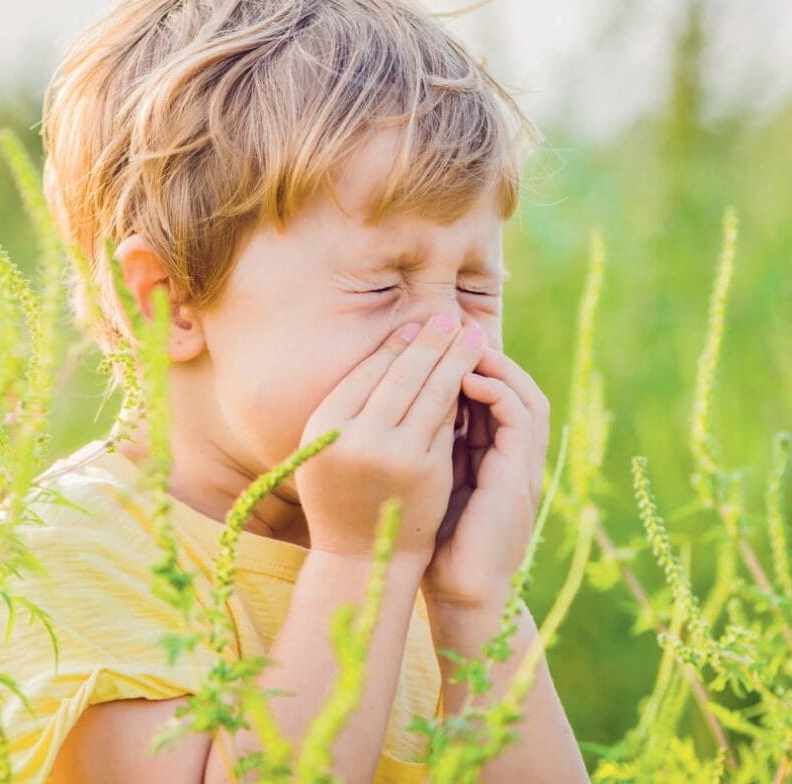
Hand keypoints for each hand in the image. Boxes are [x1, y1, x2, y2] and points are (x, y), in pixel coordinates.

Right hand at [295, 315, 475, 563]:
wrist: (360, 558)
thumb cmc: (340, 494)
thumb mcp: (326, 447)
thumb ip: (349, 406)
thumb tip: (394, 350)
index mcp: (323, 425)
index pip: (367, 372)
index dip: (396, 345)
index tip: (416, 325)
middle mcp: (356, 436)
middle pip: (401, 374)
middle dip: (430, 341)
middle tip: (449, 317)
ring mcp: (394, 454)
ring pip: (430, 392)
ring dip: (453, 358)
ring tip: (470, 335)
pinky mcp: (426, 470)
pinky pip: (446, 421)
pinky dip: (460, 394)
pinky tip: (472, 375)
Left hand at [421, 345, 549, 609]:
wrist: (459, 592)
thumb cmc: (433, 539)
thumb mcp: (428, 479)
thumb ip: (426, 444)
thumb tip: (392, 403)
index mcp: (492, 454)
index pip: (490, 392)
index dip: (467, 362)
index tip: (434, 338)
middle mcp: (512, 455)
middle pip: (513, 385)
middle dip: (484, 353)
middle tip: (451, 326)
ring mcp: (521, 466)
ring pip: (524, 395)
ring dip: (495, 365)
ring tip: (461, 343)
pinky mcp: (520, 478)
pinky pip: (520, 420)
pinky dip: (497, 393)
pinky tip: (466, 380)